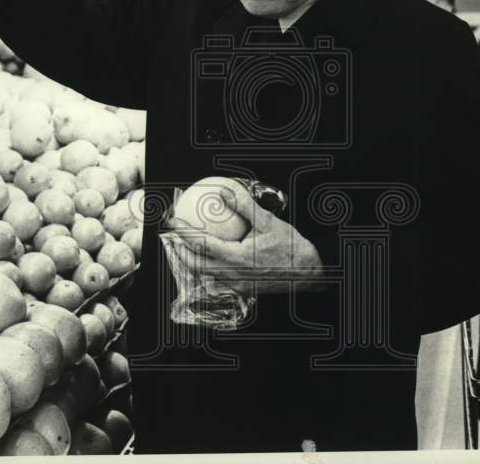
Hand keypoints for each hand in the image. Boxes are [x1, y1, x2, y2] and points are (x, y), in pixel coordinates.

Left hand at [167, 183, 324, 295]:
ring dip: (189, 262)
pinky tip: (204, 263)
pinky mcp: (242, 290)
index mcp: (237, 258)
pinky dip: (205, 272)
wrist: (308, 274)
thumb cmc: (290, 247)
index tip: (174, 221)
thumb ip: (245, 206)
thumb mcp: (269, 222)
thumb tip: (224, 190)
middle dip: (178, 251)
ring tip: (181, 248)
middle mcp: (233, 275)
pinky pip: (216, 282)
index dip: (183, 233)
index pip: (201, 245)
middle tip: (171, 236)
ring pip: (203, 276)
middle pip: (195, 265)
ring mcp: (236, 285)